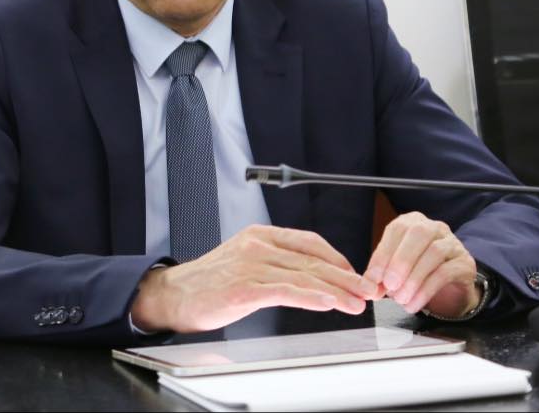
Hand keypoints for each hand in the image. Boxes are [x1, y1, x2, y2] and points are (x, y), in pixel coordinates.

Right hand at [130, 225, 378, 332]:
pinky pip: (286, 290)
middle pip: (314, 259)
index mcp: (262, 235)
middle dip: (346, 277)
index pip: (311, 243)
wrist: (170, 296)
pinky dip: (311, 297)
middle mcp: (259, 245)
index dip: (338, 259)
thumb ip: (278, 265)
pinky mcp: (244, 286)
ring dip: (336, 290)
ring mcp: (251, 264)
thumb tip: (315, 278)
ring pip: (305, 275)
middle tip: (368, 290)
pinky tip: (328, 303)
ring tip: (356, 302)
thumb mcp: (247, 263)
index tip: (356, 275)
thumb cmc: (210, 284)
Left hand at [363, 212, 479, 317]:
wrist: (450, 289)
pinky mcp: (465, 263)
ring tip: (400, 299)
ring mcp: (453, 244)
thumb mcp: (397, 271)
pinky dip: (426, 290)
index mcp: (414, 223)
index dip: (383, 253)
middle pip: (418, 234)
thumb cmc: (419, 274)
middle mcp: (435, 228)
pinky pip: (446, 272)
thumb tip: (369, 285)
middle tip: (389, 286)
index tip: (373, 278)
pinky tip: (414, 304)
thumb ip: (382, 274)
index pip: (397, 229)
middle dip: (401, 261)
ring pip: (434, 252)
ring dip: (413, 279)